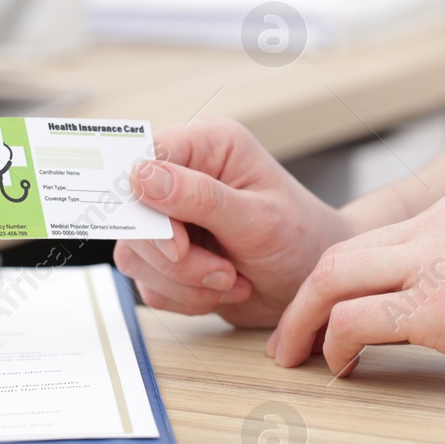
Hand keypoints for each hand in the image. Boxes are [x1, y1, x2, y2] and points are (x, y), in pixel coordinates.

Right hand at [114, 116, 350, 326]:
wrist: (311, 284)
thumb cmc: (302, 239)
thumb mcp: (259, 219)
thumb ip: (201, 198)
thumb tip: (142, 177)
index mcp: (207, 145)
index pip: (146, 158)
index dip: (147, 203)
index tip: (177, 244)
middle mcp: (181, 175)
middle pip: (133, 215)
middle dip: (176, 259)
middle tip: (223, 272)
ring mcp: (169, 217)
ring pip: (135, 255)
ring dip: (183, 282)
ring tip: (230, 280)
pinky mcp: (165, 255)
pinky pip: (148, 284)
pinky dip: (185, 298)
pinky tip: (222, 288)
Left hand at [268, 191, 444, 393]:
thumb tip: (424, 311)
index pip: (368, 242)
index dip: (330, 282)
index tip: (314, 317)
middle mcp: (441, 224)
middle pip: (336, 256)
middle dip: (300, 301)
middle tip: (285, 343)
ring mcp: (441, 261)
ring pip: (333, 281)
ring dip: (304, 324)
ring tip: (296, 360)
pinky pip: (357, 320)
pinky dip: (334, 345)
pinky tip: (342, 368)